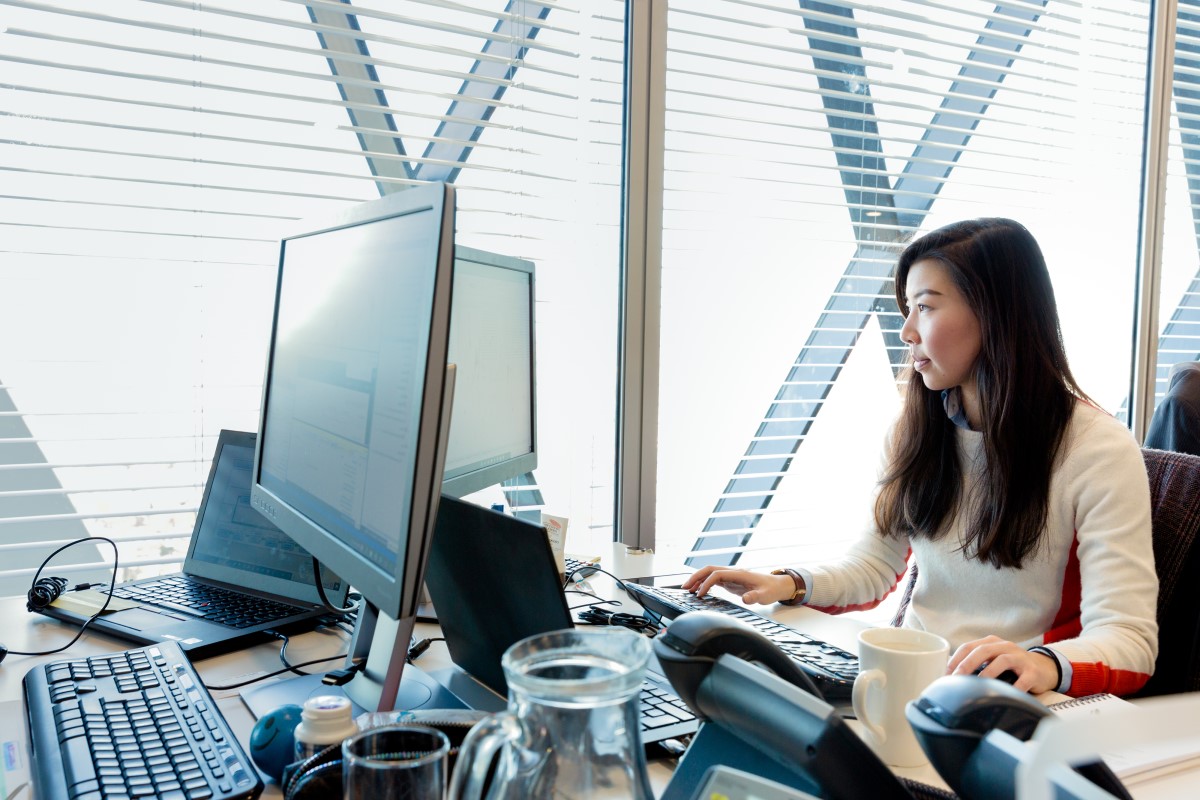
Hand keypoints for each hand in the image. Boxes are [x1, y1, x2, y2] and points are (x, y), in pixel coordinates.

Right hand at [680, 566, 794, 604]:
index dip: (706, 583)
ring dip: (698, 579)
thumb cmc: (771, 589)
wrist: (776, 585)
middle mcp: (732, 572)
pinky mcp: (730, 581)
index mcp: (739, 574)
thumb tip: (746, 599)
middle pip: (709, 569)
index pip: (717, 574)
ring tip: (687, 590)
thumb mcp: (765, 596)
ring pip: (709, 573)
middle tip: (684, 588)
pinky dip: (704, 583)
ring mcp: (731, 576)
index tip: (699, 594)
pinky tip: (698, 591)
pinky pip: (713, 579)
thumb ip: (755, 597)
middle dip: (695, 577)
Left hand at [947, 634, 1059, 693]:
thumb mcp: (993, 659)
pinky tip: (1005, 695)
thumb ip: (977, 664)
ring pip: (1002, 660)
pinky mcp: (1033, 672)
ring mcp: (1020, 658)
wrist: (1044, 668)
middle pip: (983, 650)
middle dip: (967, 664)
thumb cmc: (1012, 665)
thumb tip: (952, 678)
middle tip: (957, 678)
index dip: (956, 659)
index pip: (969, 647)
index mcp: (992, 642)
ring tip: (978, 685)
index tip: (946, 673)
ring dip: (988, 673)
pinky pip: (1022, 680)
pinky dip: (1013, 688)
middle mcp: (1005, 646)